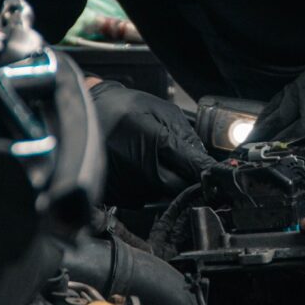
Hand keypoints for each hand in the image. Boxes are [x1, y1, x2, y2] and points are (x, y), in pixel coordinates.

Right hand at [90, 80, 215, 204]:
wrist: (86, 115)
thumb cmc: (122, 108)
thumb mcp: (160, 109)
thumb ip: (184, 132)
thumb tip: (201, 156)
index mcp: (155, 143)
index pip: (192, 166)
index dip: (207, 171)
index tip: (218, 175)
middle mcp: (142, 170)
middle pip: (181, 186)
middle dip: (187, 176)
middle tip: (184, 162)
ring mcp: (129, 186)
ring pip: (164, 193)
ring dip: (167, 179)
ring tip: (152, 156)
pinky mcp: (119, 196)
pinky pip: (146, 196)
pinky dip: (149, 184)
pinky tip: (139, 164)